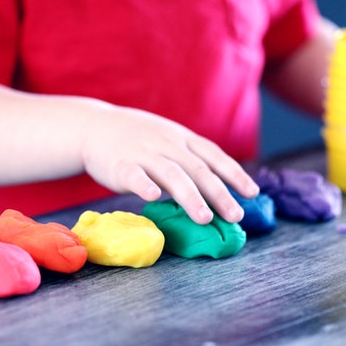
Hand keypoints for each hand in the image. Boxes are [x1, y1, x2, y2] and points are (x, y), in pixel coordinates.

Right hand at [80, 104, 258, 223]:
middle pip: (198, 169)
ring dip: (190, 197)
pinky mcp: (120, 165)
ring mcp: (144, 153)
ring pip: (172, 174)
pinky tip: (154, 197)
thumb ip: (189, 159)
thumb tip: (219, 188)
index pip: (214, 155)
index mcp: (182, 139)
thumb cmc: (137, 138)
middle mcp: (167, 144)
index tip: (252, 193)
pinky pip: (134, 175)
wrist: (93, 126)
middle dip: (220, 193)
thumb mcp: (168, 139)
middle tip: (235, 216)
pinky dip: (144, 185)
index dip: (235, 174)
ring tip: (205, 218)